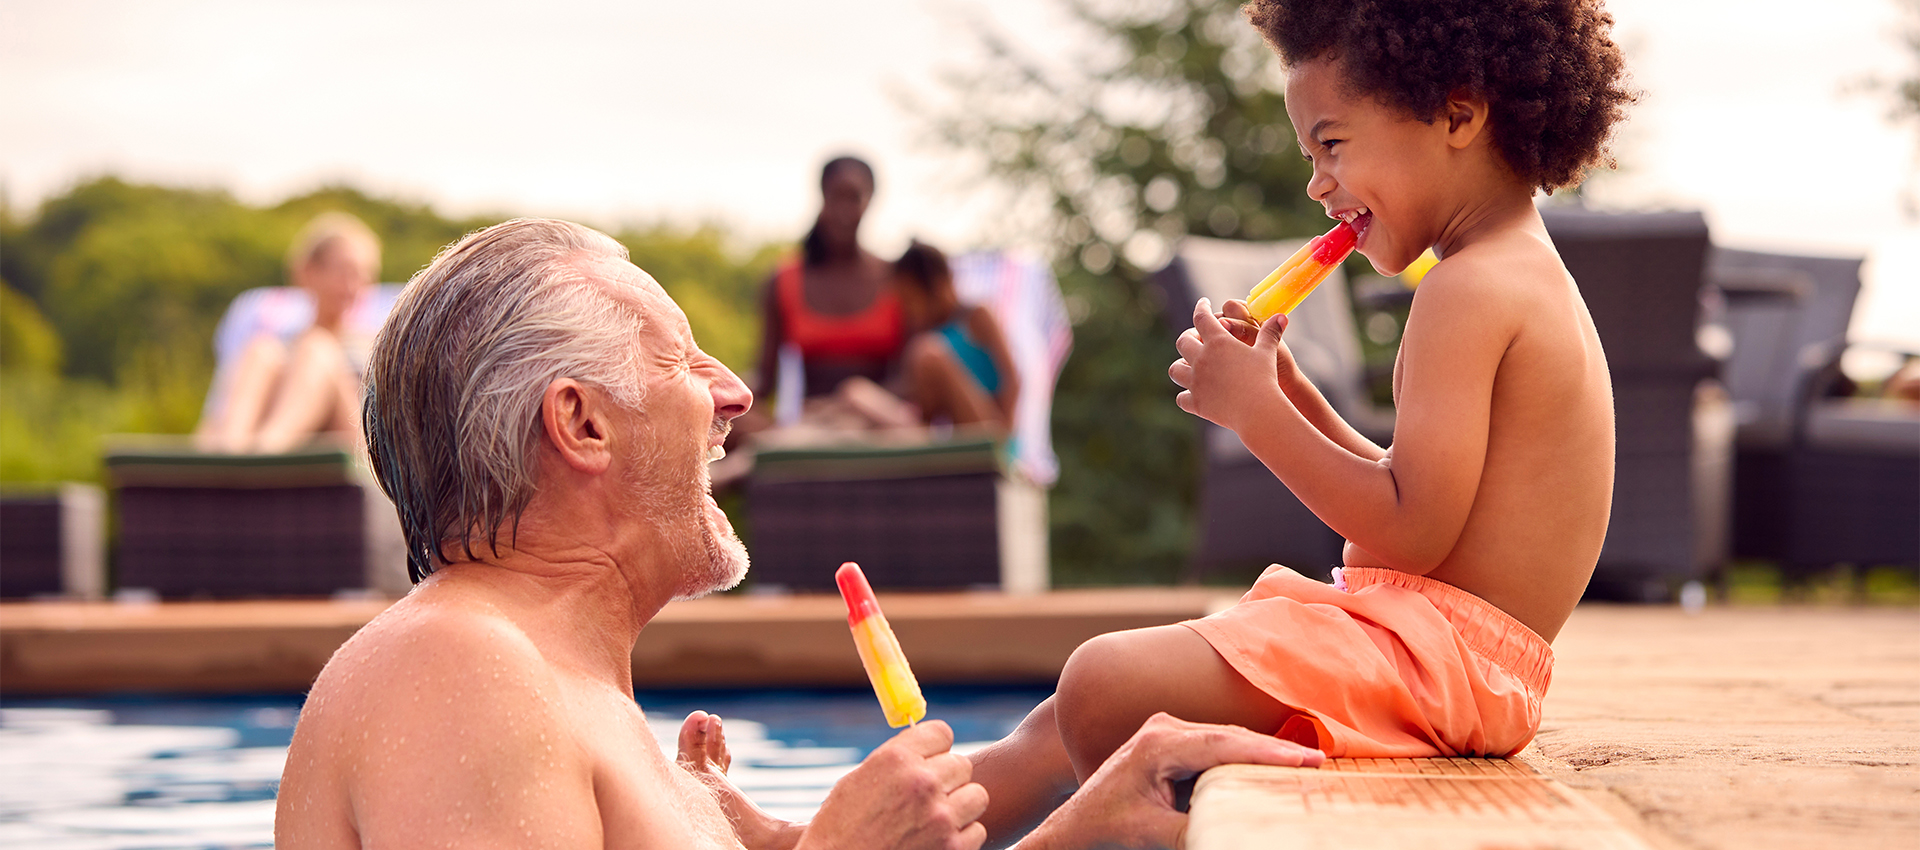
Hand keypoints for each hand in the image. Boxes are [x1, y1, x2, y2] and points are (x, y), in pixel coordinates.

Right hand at [799, 720, 987, 849]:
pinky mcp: (953, 847)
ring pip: (976, 796)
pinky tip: (938, 841)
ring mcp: (941, 817)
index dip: (936, 748)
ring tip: (938, 818)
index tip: (932, 759)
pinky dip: (962, 837)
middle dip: (948, 778)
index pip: (941, 732)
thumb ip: (895, 762)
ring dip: (961, 806)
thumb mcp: (857, 782)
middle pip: (961, 764)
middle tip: (932, 795)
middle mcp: (922, 782)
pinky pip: (976, 830)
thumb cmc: (839, 830)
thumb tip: (926, 752)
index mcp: (896, 759)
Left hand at [1021, 713, 1323, 849]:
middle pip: (1231, 737)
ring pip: (1225, 741)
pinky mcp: (1168, 742)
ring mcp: (1165, 731)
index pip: (1226, 743)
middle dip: (1274, 752)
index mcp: (1158, 744)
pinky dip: (1240, 758)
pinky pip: (1213, 747)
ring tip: (1303, 766)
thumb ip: (1200, 829)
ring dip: (1259, 754)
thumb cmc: (1107, 830)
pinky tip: (1267, 768)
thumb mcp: (1157, 835)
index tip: (1310, 759)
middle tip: (1318, 763)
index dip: (1271, 751)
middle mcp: (1163, 728)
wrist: (1074, 828)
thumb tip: (1241, 828)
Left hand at [1169, 298, 1290, 430]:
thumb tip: (1281, 316)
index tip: (1203, 302)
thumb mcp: (1268, 352)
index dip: (1201, 307)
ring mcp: (1195, 382)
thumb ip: (1271, 333)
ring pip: (1175, 369)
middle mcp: (1201, 359)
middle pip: (1183, 341)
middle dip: (1188, 337)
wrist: (1258, 410)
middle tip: (1196, 337)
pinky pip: (1181, 398)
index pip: (1202, 317)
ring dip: (1180, 366)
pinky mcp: (1196, 403)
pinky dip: (1185, 396)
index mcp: (1218, 342)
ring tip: (1188, 366)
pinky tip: (1192, 395)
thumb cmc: (1265, 378)